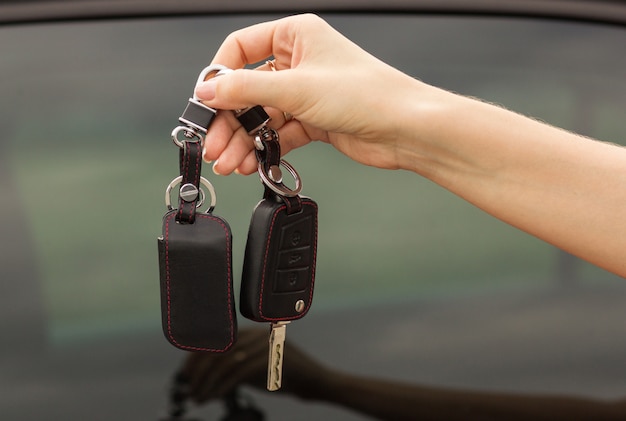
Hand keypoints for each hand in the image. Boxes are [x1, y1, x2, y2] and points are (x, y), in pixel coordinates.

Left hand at [180, 327, 330, 402]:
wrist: (316, 382)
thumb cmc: (285, 376)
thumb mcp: (256, 368)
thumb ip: (235, 366)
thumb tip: (206, 376)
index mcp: (252, 333)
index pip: (217, 339)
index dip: (197, 355)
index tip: (185, 373)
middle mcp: (256, 334)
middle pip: (218, 350)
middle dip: (198, 372)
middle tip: (189, 390)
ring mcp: (264, 345)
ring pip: (225, 363)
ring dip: (207, 383)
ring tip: (198, 398)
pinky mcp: (270, 359)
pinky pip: (238, 374)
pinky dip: (221, 387)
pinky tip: (213, 397)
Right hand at [195, 14, 427, 174]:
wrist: (405, 128)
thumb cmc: (365, 93)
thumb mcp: (296, 87)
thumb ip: (246, 90)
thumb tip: (208, 89)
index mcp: (295, 36)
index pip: (240, 49)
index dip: (219, 75)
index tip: (205, 102)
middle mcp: (298, 61)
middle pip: (248, 89)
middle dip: (229, 120)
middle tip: (213, 146)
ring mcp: (306, 93)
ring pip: (262, 116)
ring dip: (243, 141)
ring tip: (229, 163)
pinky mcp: (314, 120)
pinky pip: (279, 133)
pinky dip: (264, 149)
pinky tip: (250, 164)